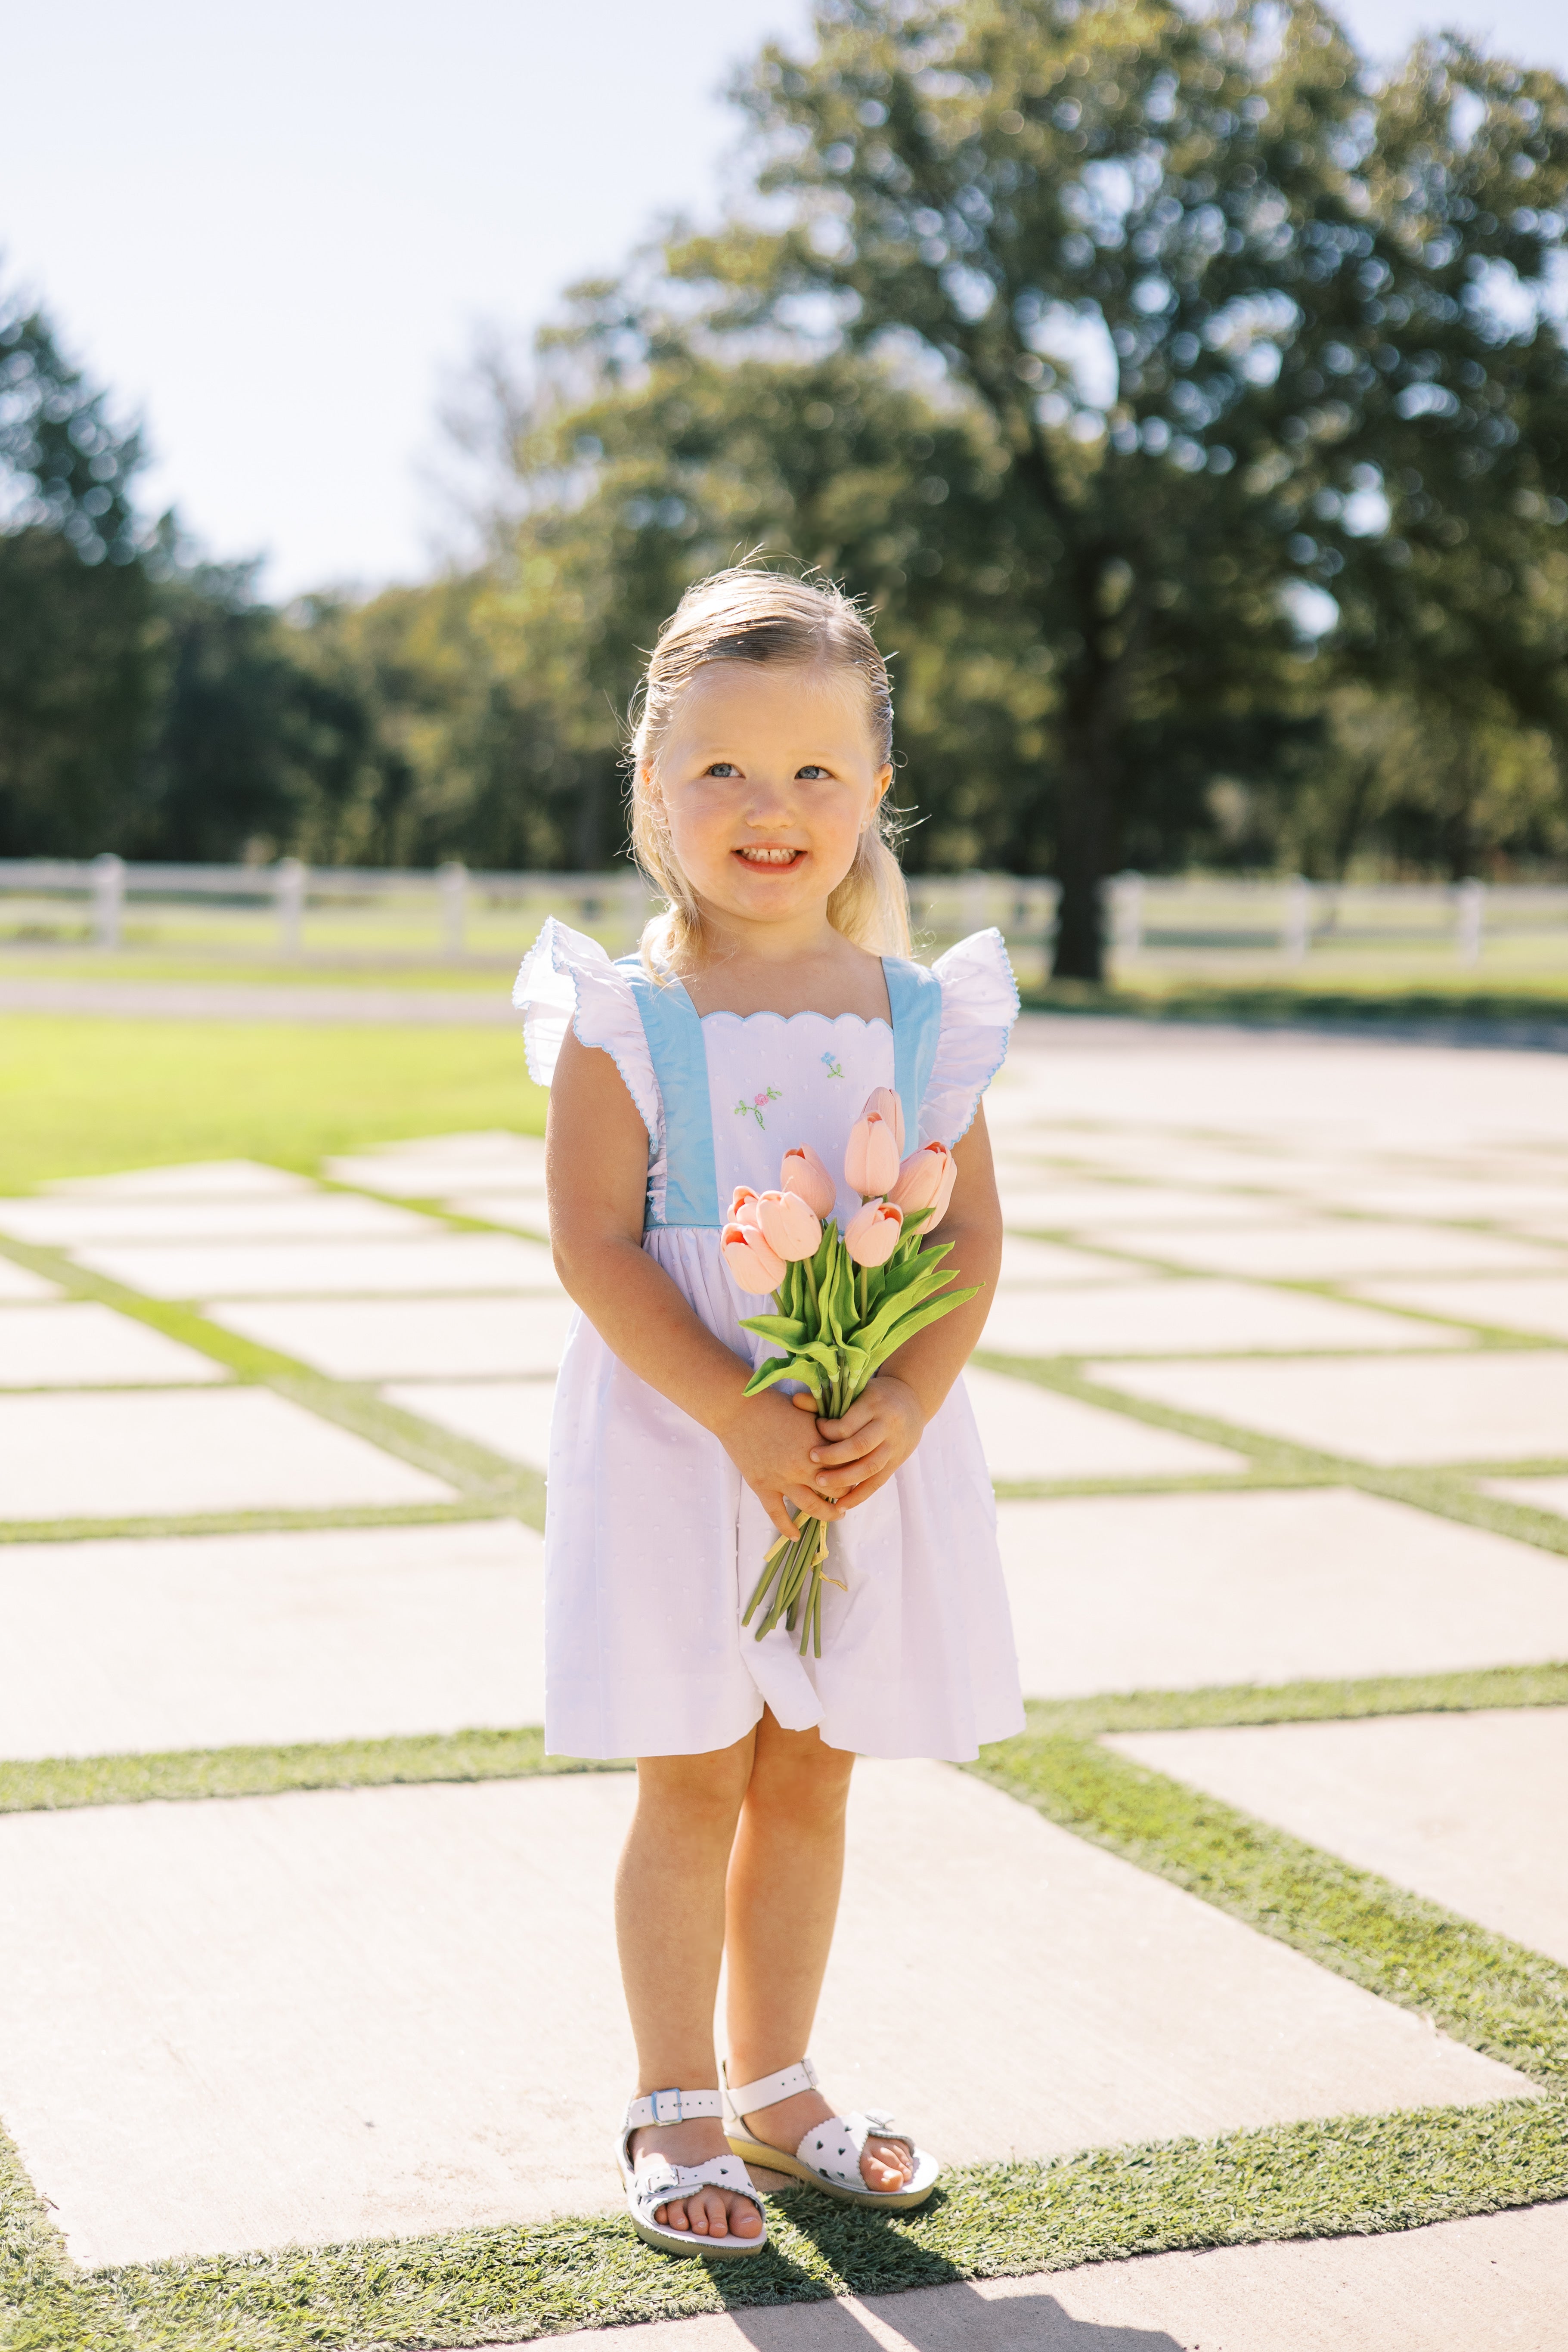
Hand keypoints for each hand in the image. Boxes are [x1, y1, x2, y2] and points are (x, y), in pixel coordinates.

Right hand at [716, 1387, 848, 1539]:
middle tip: (850, 1496)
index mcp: (819, 1445)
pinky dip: (787, 1527)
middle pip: (836, 1489)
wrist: (737, 1408)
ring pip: (813, 1506)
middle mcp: (804, 1466)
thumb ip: (826, 1427)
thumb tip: (842, 1436)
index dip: (856, 1470)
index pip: (848, 1466)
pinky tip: (795, 1536)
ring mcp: (783, 1479)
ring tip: (836, 1515)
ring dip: (827, 1514)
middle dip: (846, 1494)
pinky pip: (777, 1514)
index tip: (858, 1472)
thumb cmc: (772, 1403)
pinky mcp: (763, 1486)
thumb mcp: (807, 1411)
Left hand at [793, 1375, 925, 1507]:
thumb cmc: (875, 1394)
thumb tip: (795, 1401)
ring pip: (869, 1467)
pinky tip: (841, 1504)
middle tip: (811, 1459)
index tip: (815, 1428)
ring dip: (843, 1479)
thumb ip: (825, 1400)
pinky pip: (878, 1482)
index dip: (828, 1431)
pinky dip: (859, 1495)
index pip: (848, 1424)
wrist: (912, 1400)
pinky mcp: (897, 1461)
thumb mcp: (855, 1391)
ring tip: (820, 1484)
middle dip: (833, 1457)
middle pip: (859, 1446)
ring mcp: (894, 1445)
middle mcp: (887, 1425)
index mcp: (874, 1405)